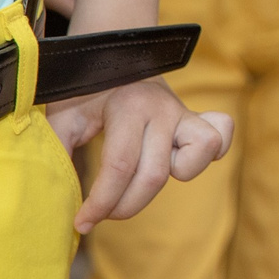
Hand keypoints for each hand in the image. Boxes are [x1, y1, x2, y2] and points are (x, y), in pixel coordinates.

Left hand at [47, 78, 232, 233]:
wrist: (115, 55)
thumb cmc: (86, 92)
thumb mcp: (63, 118)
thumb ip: (57, 152)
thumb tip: (58, 196)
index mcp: (129, 107)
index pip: (120, 167)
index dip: (100, 204)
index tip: (81, 222)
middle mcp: (163, 109)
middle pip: (153, 175)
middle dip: (124, 206)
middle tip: (101, 214)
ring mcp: (185, 114)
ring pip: (197, 158)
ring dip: (169, 181)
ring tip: (139, 184)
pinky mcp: (197, 120)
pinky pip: (221, 137)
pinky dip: (205, 157)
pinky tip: (177, 166)